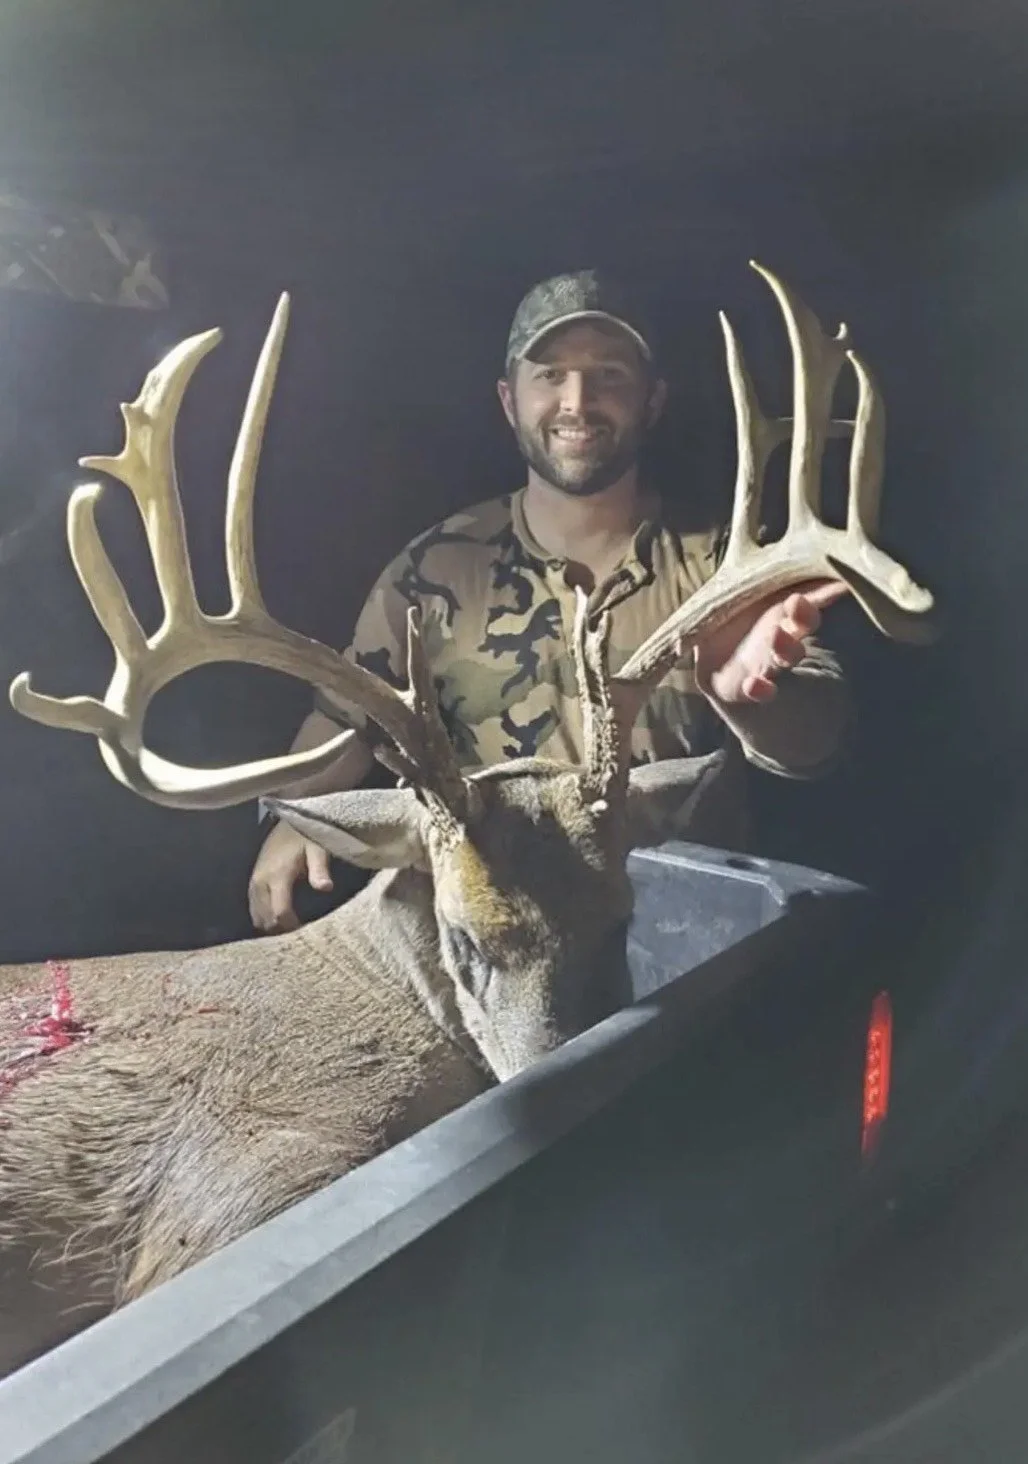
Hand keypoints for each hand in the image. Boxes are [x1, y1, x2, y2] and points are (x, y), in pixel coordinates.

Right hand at [248, 819, 333, 934]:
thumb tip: (326, 888)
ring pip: (257, 917)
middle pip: (266, 920)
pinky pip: (254, 910)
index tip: (308, 931)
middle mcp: (260, 882)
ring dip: (272, 925)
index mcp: (277, 876)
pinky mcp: (251, 883)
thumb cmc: (306, 837)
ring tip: (291, 927)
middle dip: (282, 930)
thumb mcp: (317, 849)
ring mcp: (253, 883)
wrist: (287, 823)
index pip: (280, 912)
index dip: (293, 926)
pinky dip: (265, 918)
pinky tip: (280, 919)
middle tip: (301, 933)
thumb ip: (319, 869)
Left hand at [694, 580, 847, 705]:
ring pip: (783, 656)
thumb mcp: (750, 591)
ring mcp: (768, 663)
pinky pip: (758, 690)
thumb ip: (767, 571)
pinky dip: (760, 689)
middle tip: (800, 603)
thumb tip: (771, 519)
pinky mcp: (749, 687)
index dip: (824, 591)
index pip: (810, 596)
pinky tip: (757, 686)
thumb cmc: (741, 621)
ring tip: (781, 639)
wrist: (721, 670)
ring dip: (785, 648)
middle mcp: (783, 635)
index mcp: (785, 610)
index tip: (839, 583)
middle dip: (803, 615)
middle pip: (801, 624)